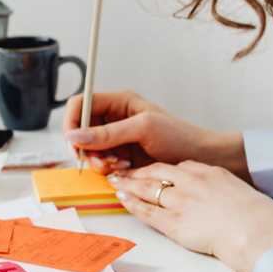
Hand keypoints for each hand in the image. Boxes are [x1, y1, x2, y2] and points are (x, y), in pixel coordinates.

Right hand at [63, 91, 246, 176]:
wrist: (201, 158)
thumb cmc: (179, 136)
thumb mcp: (143, 129)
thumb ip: (107, 133)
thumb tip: (74, 136)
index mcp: (118, 101)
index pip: (79, 104)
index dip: (72, 122)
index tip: (74, 143)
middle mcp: (114, 118)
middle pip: (80, 130)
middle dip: (87, 148)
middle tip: (103, 160)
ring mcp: (116, 139)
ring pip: (88, 150)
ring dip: (98, 161)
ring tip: (119, 166)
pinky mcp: (120, 157)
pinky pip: (100, 163)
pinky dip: (107, 170)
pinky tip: (124, 170)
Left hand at [109, 161, 272, 271]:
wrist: (254, 229)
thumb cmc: (253, 213)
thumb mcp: (236, 188)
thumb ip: (220, 185)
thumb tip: (216, 190)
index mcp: (207, 172)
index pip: (177, 167)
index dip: (160, 168)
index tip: (151, 169)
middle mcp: (190, 183)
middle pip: (156, 172)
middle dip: (136, 172)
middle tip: (122, 170)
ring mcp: (181, 202)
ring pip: (148, 189)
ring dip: (128, 185)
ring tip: (115, 182)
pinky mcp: (175, 223)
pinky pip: (148, 212)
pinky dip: (133, 204)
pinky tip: (123, 199)